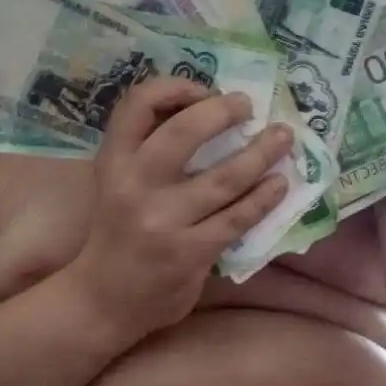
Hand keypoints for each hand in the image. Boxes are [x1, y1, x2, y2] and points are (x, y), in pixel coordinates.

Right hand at [71, 76, 292, 344]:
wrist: (102, 299)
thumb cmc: (118, 232)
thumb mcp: (118, 182)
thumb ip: (149, 149)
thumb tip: (212, 110)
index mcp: (114, 160)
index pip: (137, 103)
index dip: (175, 86)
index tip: (204, 90)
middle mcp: (134, 184)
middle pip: (184, 130)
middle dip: (223, 111)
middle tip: (248, 106)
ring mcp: (163, 220)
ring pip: (223, 177)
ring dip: (261, 153)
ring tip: (283, 138)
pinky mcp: (188, 252)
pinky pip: (236, 218)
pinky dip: (263, 198)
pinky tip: (279, 185)